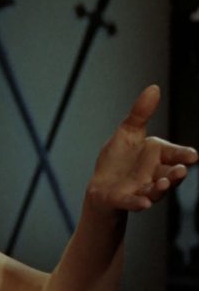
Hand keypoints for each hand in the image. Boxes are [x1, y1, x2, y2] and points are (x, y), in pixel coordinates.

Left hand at [87, 85, 197, 212]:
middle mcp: (154, 175)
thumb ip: (141, 113)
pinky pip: (133, 202)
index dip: (182, 155)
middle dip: (175, 174)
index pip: (173, 154)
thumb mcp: (128, 132)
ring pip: (154, 190)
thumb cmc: (119, 159)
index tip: (193, 155)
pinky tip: (143, 203)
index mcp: (157, 156)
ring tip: (163, 185)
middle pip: (168, 175)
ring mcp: (140, 189)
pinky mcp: (124, 200)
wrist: (102, 186)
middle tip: (180, 170)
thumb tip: (154, 88)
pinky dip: (138, 203)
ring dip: (160, 188)